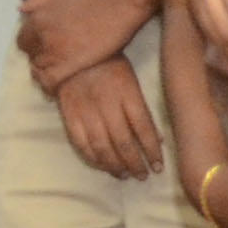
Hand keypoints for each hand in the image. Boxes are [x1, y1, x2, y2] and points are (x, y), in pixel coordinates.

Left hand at [16, 0, 152, 97]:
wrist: (118, 2)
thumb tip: (21, 9)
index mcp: (37, 17)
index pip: (23, 39)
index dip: (34, 43)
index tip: (45, 46)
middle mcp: (41, 34)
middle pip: (30, 54)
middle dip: (39, 56)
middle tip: (56, 58)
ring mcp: (53, 50)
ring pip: (38, 68)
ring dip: (47, 70)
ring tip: (61, 71)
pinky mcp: (68, 65)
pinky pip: (49, 81)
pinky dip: (50, 85)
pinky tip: (59, 84)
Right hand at [55, 56, 163, 178]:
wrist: (72, 51)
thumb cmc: (108, 64)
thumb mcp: (131, 80)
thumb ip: (143, 109)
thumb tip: (158, 140)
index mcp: (127, 92)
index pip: (143, 128)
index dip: (152, 150)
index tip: (158, 165)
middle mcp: (107, 104)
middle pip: (124, 142)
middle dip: (135, 163)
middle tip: (143, 175)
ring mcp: (86, 111)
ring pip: (103, 147)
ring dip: (115, 166)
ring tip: (125, 175)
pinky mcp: (69, 115)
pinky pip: (81, 143)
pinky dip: (93, 159)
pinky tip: (103, 166)